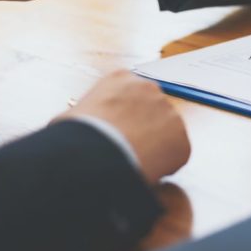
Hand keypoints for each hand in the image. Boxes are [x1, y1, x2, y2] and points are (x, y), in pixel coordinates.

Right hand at [56, 70, 190, 183]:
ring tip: (134, 162)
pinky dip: (165, 165)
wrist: (98, 152)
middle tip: (127, 148)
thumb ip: (81, 116)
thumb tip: (74, 129)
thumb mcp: (69, 118)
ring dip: (154, 146)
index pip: (128, 94)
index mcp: (121, 79)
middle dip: (142, 128)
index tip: (116, 130)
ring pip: (164, 132)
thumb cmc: (78, 134)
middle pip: (150, 110)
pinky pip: (175, 154)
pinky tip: (146, 171)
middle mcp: (150, 89)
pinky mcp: (182, 138)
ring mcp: (169, 112)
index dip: (122, 116)